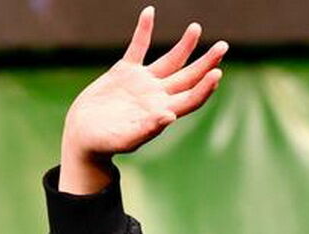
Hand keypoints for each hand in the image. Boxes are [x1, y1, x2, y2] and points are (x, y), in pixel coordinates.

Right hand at [59, 6, 226, 193]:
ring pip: (170, 60)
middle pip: (189, 76)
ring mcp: (144, 82)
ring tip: (196, 28)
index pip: (191, 98)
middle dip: (206, 62)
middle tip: (223, 46)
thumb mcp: (126, 139)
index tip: (217, 72)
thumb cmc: (105, 144)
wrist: (85, 134)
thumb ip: (148, 129)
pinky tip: (149, 12)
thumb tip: (170, 116)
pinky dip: (144, 30)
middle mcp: (158, 96)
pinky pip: (138, 47)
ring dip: (185, 45)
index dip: (205, 87)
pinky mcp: (125, 71)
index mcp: (162, 112)